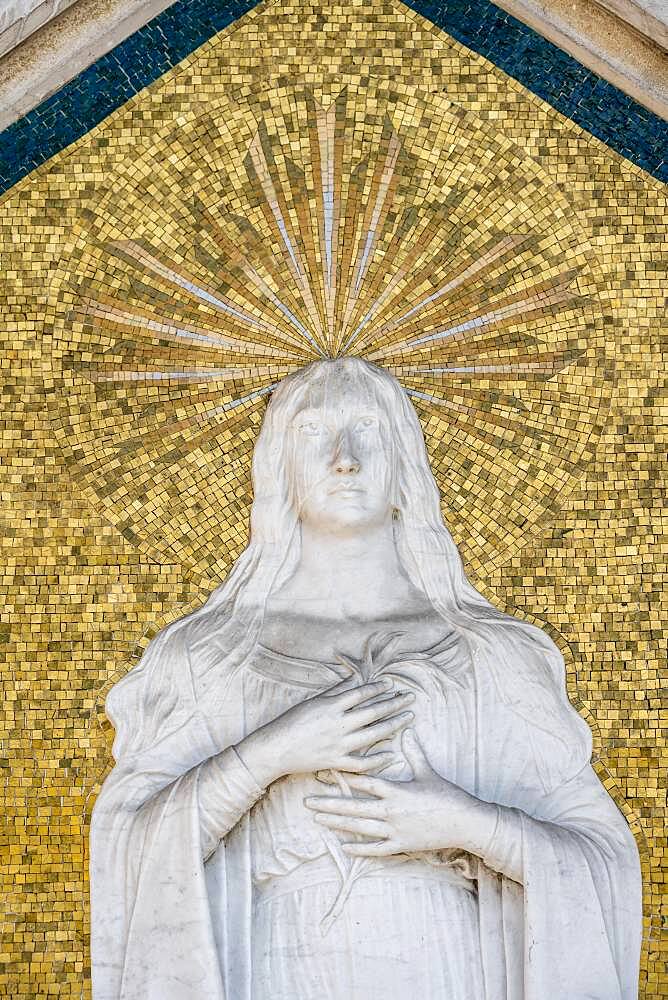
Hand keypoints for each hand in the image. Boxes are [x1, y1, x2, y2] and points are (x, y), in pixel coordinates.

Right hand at [236, 678, 414, 786]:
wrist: (276, 748)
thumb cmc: (291, 721)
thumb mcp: (313, 701)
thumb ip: (336, 690)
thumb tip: (354, 677)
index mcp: (332, 706)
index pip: (361, 693)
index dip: (378, 688)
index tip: (391, 685)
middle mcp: (339, 724)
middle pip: (374, 712)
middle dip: (395, 704)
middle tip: (411, 698)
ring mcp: (339, 744)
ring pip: (373, 734)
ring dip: (394, 725)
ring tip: (408, 718)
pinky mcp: (337, 762)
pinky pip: (363, 763)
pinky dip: (378, 760)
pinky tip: (391, 754)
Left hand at [304, 729, 497, 857]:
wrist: (464, 822)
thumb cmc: (447, 795)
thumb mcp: (428, 771)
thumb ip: (413, 752)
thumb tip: (406, 730)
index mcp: (396, 790)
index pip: (364, 782)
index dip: (342, 777)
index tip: (323, 772)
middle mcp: (391, 811)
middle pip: (353, 807)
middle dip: (329, 804)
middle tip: (307, 802)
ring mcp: (394, 830)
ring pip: (359, 828)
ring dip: (337, 824)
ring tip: (318, 820)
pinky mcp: (401, 845)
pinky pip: (376, 849)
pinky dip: (359, 849)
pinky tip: (344, 847)